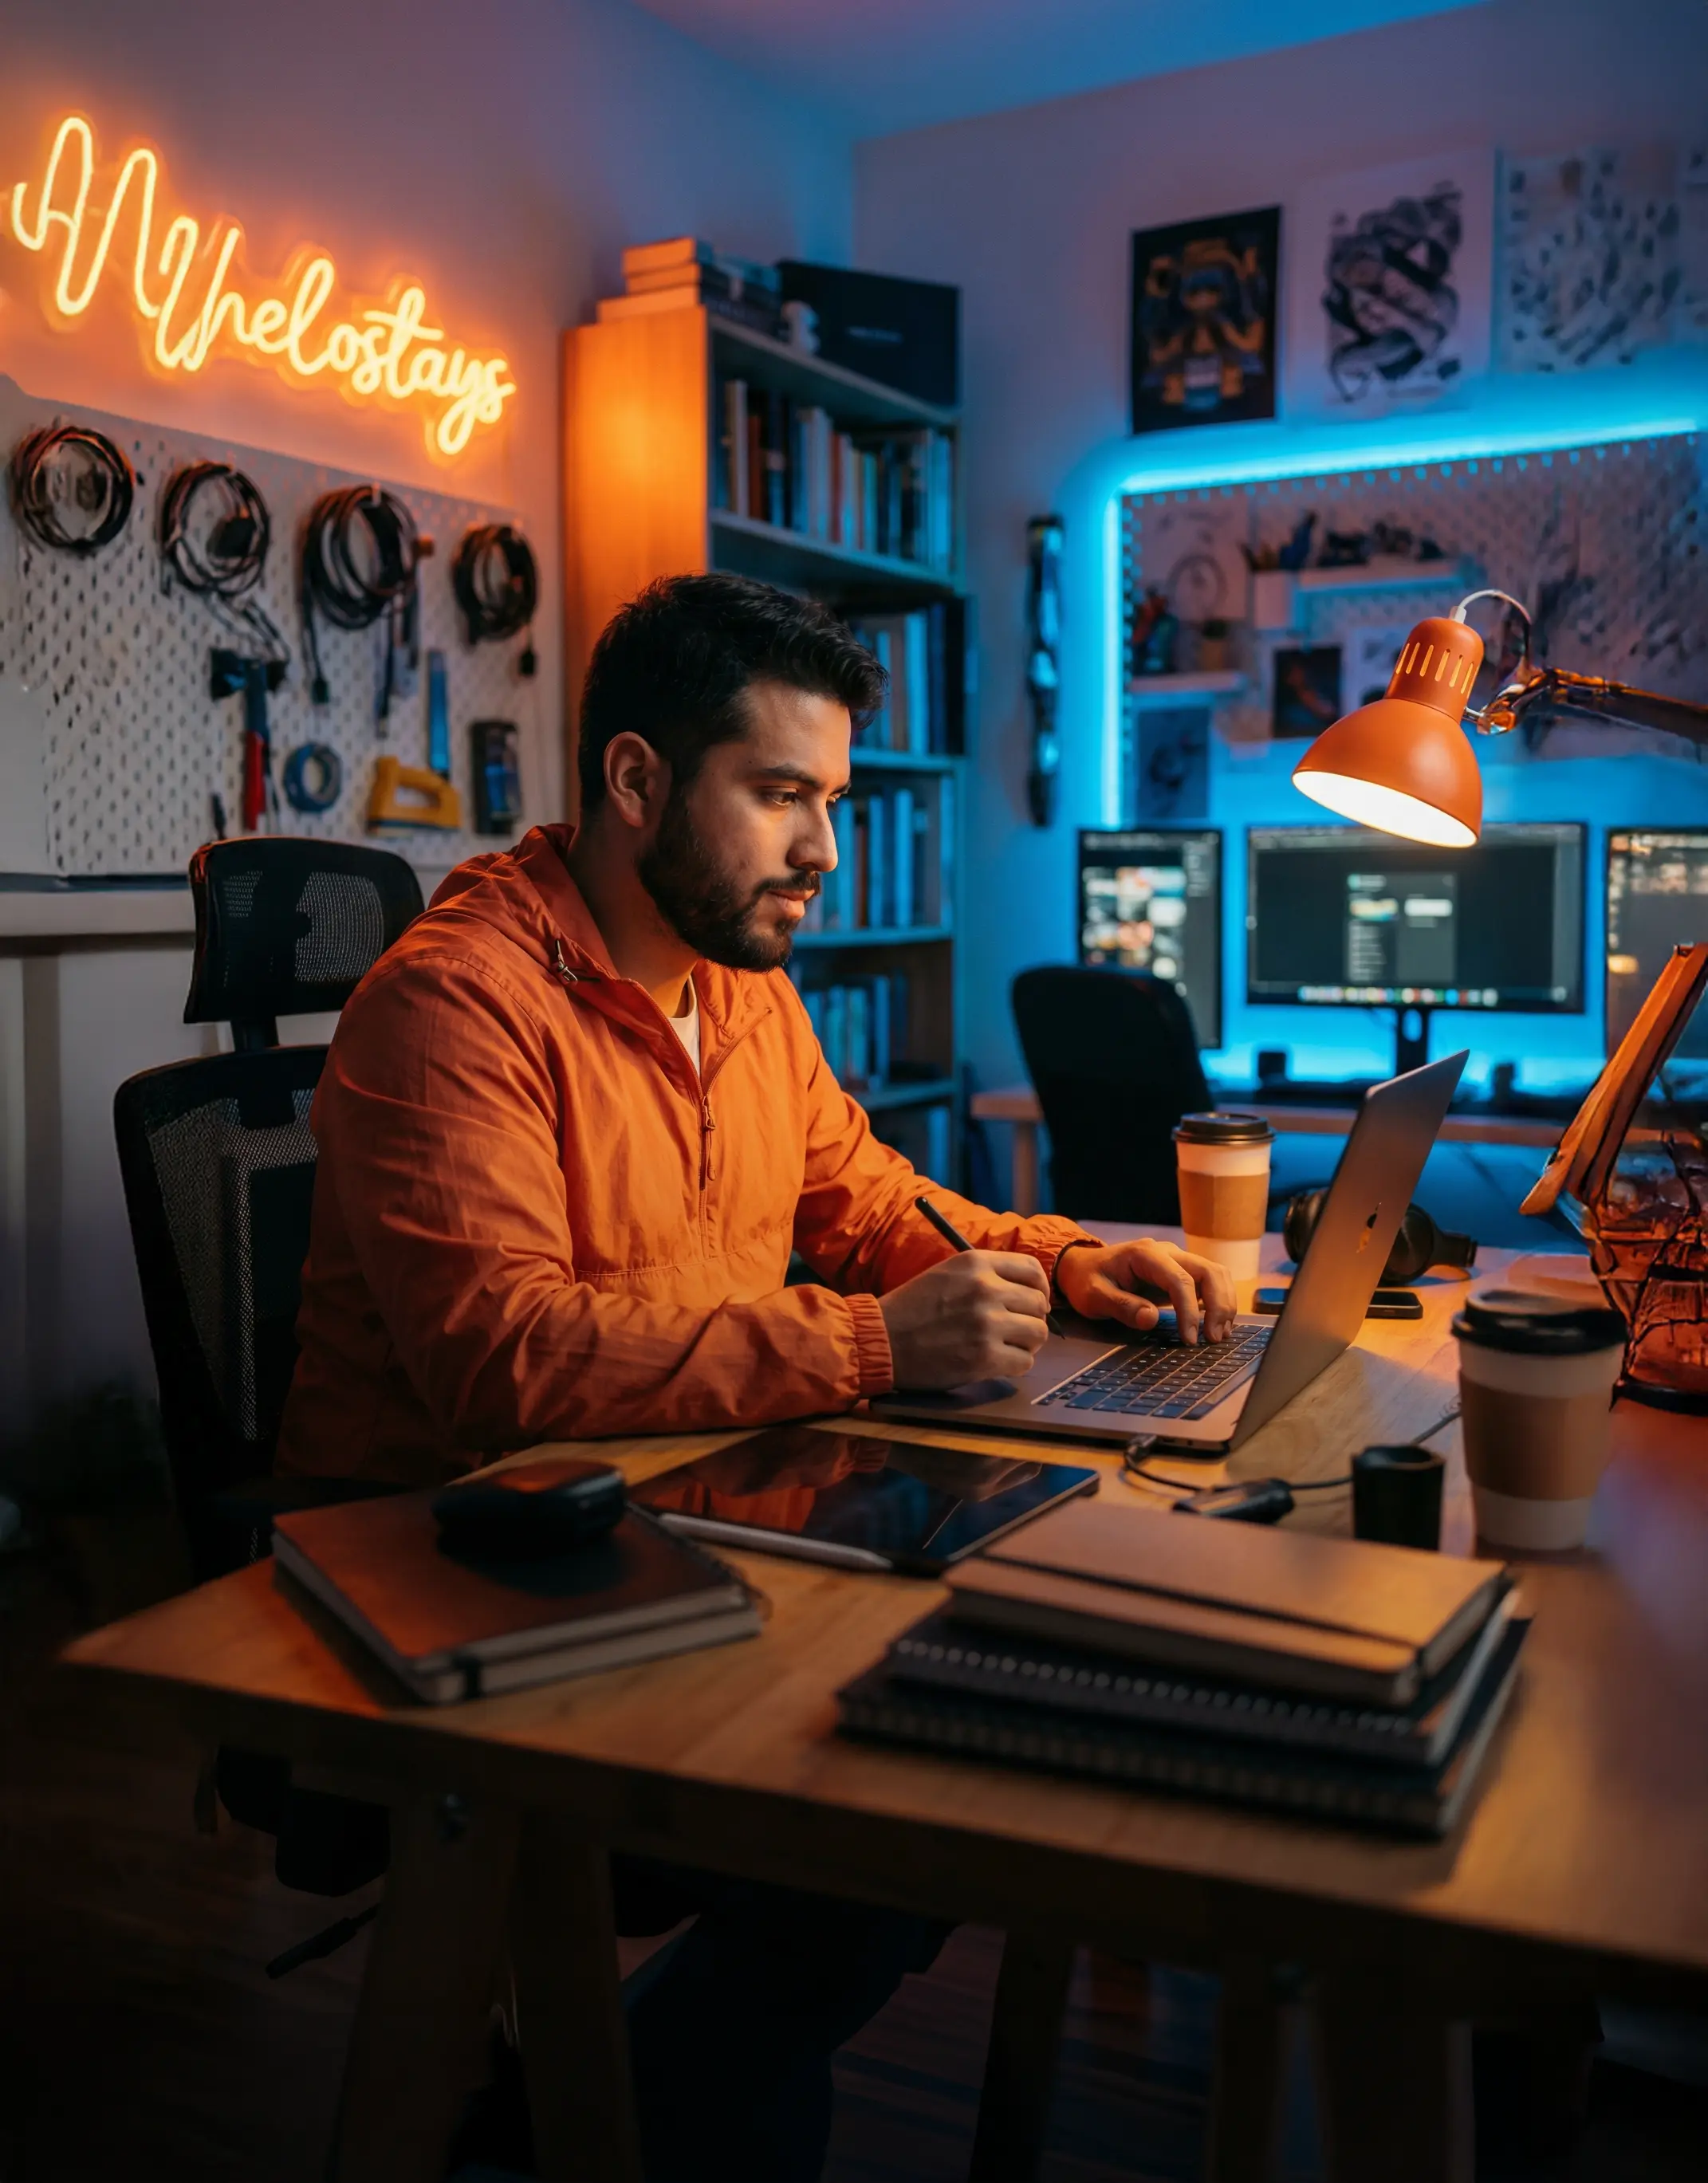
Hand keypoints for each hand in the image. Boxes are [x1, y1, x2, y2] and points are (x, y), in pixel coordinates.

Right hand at [879, 1251, 1050, 1389]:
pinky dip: (1015, 1364)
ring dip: (1026, 1343)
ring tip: (1006, 1346)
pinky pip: (1025, 1361)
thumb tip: (1027, 1291)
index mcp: (976, 1262)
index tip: (1033, 1301)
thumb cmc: (912, 1308)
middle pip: (1039, 1304)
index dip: (1039, 1288)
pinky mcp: (985, 1357)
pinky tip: (996, 1362)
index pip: (1032, 1269)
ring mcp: (987, 1323)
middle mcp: (986, 1289)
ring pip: (1038, 1333)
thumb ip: (986, 1275)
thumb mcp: (948, 1273)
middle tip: (1015, 1330)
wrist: (881, 1339)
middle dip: (1031, 1318)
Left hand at [1054, 1239, 1236, 1345]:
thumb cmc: (1087, 1280)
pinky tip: (1216, 1325)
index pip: (1180, 1280)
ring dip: (1224, 1303)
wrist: (1084, 1267)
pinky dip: (1219, 1301)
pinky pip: (1210, 1281)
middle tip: (1213, 1338)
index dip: (1189, 1311)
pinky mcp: (1181, 1272)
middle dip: (1219, 1305)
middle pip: (1209, 1271)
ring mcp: (1177, 1260)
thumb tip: (1151, 1319)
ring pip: (1215, 1274)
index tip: (1189, 1339)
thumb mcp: (1093, 1296)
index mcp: (1145, 1254)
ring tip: (1219, 1334)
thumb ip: (1121, 1306)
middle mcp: (1167, 1252)